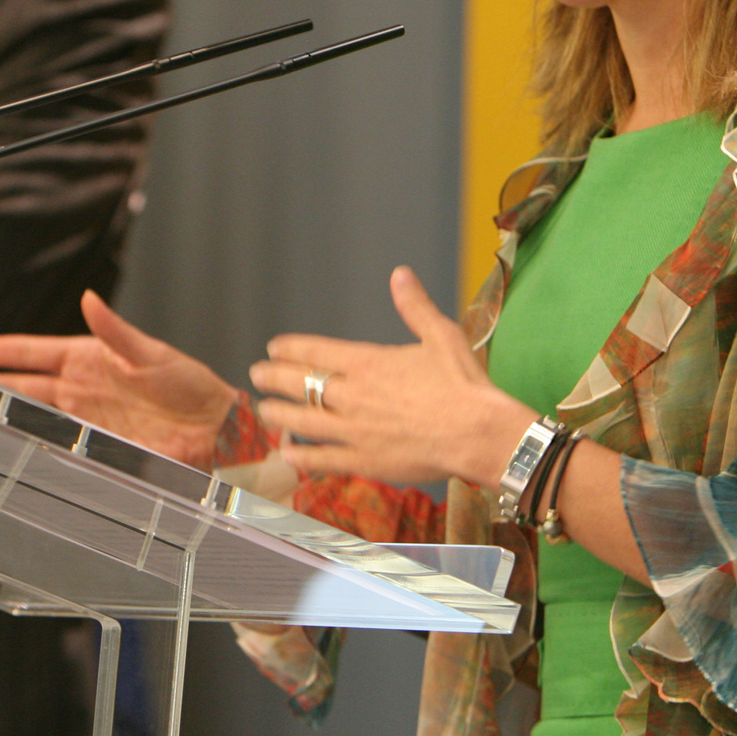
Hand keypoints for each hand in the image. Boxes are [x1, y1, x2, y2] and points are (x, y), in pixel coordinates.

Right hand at [0, 291, 238, 468]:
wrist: (215, 427)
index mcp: (91, 357)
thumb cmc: (192, 384)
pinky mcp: (99, 444)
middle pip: (24, 383)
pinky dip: (36, 442)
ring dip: (6, 410)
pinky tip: (15, 443)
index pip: (33, 351)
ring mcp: (89, 417)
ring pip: (35, 412)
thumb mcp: (152, 353)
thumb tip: (89, 301)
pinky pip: (60, 443)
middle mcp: (83, 387)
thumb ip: (116, 331)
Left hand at [250, 266, 535, 487]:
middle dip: (274, 378)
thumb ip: (414, 307)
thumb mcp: (441, 335)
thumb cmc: (464, 384)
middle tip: (257, 375)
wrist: (479, 434)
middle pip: (301, 385)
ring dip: (279, 414)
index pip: (316, 352)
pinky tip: (288, 454)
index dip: (291, 349)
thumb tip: (400, 274)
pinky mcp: (365, 461)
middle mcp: (354, 396)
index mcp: (369, 363)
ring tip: (264, 410)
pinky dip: (302, 457)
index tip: (274, 348)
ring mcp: (356, 431)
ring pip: (303, 422)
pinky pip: (323, 460)